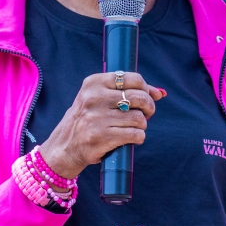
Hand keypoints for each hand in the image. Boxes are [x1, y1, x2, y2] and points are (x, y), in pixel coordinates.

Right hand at [41, 72, 165, 178]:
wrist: (65, 146)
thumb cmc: (88, 119)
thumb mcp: (99, 98)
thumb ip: (127, 91)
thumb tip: (160, 93)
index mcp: (94, 83)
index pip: (133, 79)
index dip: (146, 89)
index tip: (146, 98)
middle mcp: (94, 98)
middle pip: (139, 97)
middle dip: (148, 107)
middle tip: (145, 114)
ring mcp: (97, 118)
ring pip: (139, 118)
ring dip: (142, 125)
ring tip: (133, 128)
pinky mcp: (102, 137)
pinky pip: (135, 134)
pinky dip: (138, 137)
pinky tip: (131, 138)